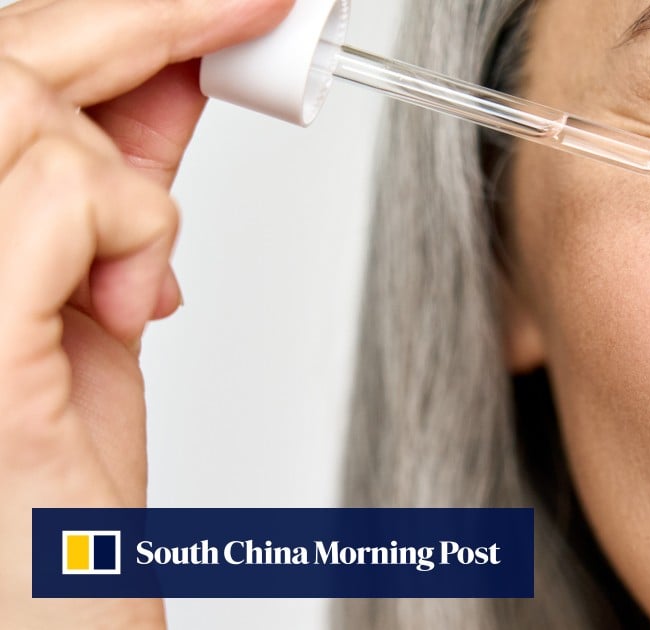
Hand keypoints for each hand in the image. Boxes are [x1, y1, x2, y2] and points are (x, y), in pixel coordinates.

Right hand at [0, 0, 291, 626]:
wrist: (37, 611)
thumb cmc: (45, 492)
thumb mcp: (92, 293)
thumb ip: (115, 178)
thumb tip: (173, 74)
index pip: (3, 59)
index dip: (119, 12)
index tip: (226, 3)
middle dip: (140, 21)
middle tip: (248, 14)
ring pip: (18, 106)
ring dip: (123, 183)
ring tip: (134, 278)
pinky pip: (55, 193)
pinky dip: (128, 232)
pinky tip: (123, 311)